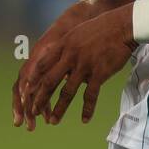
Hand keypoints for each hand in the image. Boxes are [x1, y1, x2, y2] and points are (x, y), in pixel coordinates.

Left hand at [13, 0, 102, 129]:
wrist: (122, 26)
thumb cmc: (100, 29)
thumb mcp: (76, 34)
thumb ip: (65, 49)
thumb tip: (58, 64)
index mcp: (63, 45)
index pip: (41, 66)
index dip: (32, 82)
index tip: (26, 93)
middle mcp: (70, 56)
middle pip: (49, 81)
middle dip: (40, 99)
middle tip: (34, 112)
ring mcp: (84, 65)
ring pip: (67, 92)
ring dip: (59, 109)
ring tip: (53, 122)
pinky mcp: (99, 73)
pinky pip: (90, 95)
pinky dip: (87, 109)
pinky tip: (84, 120)